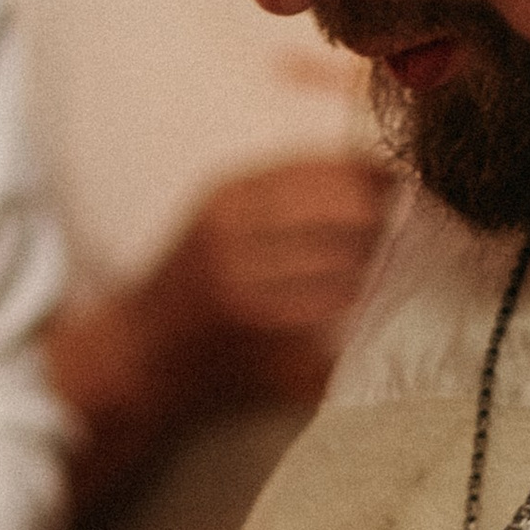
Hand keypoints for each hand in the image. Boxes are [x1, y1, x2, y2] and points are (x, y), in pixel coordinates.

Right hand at [52, 155, 391, 515]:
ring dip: (365, 275)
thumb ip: (290, 186)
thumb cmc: (191, 279)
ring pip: (353, 271)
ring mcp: (248, 297)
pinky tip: (333, 314)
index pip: (335, 175)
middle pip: (353, 220)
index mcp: (228, 201)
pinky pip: (337, 320)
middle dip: (375, 227)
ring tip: (346, 278)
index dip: (376, 181)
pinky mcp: (262, 345)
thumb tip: (382, 172)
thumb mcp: (223, 213)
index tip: (391, 188)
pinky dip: (348, 315)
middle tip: (373, 238)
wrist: (139, 356)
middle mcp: (235, 243)